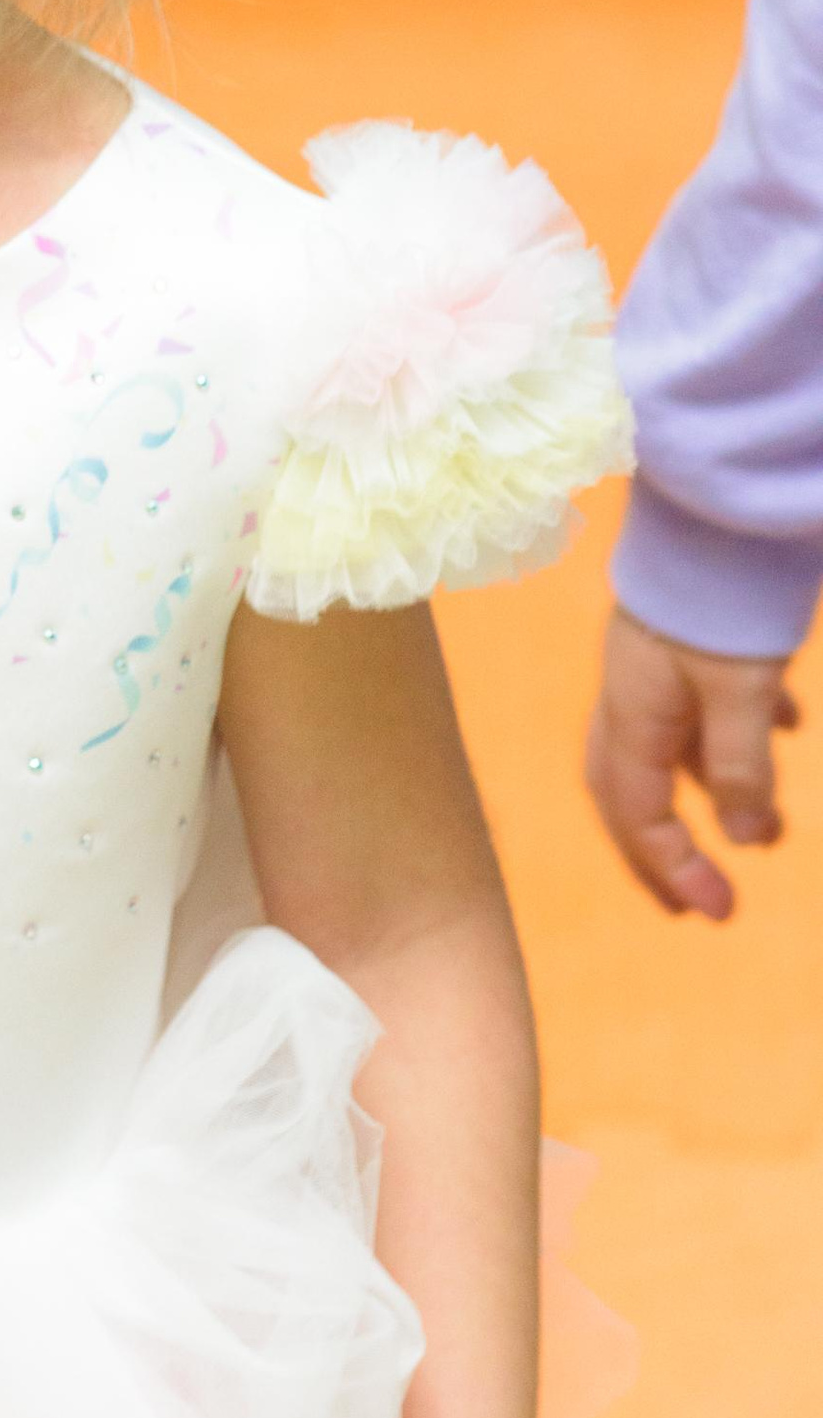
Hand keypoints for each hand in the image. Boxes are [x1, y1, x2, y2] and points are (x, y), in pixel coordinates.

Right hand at [586, 608, 799, 920]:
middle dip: (660, 849)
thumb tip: (744, 837)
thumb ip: (740, 764)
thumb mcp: (740, 689)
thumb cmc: (720, 599)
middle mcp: (630, 695)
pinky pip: (700, 707)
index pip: (636, 810)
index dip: (671, 866)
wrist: (716, 505)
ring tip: (762, 830)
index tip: (719, 912)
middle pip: (630, 789)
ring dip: (707, 796)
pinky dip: (735, 738)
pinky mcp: (682, 639)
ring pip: (668, 750)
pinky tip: (787, 732)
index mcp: (632, 713)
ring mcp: (653, 665)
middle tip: (699, 900)